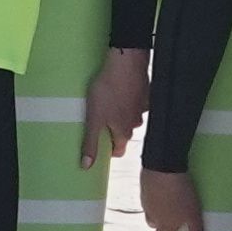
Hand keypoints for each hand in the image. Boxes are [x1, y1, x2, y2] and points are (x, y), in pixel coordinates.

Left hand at [82, 47, 148, 173]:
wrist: (125, 65)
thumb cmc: (107, 91)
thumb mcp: (93, 119)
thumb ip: (90, 143)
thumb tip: (86, 166)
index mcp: (124, 131)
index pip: (119, 149)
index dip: (110, 151)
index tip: (102, 148)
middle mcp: (136, 122)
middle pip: (125, 132)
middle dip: (114, 131)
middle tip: (102, 123)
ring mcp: (142, 107)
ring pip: (131, 116)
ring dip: (122, 114)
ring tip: (110, 105)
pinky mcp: (145, 93)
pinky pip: (136, 101)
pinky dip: (129, 99)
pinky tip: (121, 92)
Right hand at [140, 166, 209, 230]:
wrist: (163, 167)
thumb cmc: (180, 194)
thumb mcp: (193, 215)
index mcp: (163, 225)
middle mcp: (151, 215)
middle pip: (154, 226)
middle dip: (162, 225)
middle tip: (175, 219)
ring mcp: (146, 201)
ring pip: (151, 210)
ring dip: (160, 210)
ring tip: (173, 201)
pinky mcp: (144, 186)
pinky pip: (150, 196)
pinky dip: (157, 196)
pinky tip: (167, 188)